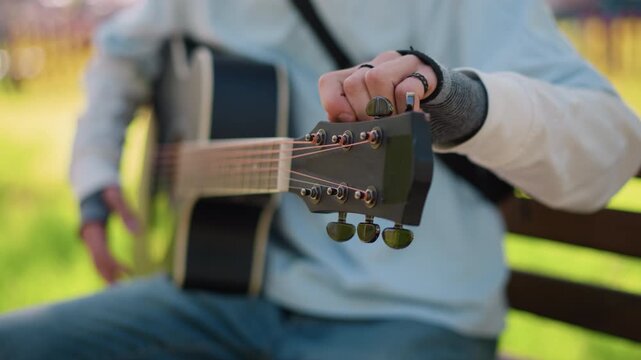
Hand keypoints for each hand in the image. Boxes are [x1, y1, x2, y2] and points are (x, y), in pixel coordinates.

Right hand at [80, 186, 138, 283]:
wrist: (93, 182)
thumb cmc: (106, 188)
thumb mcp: (117, 196)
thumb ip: (127, 212)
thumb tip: (139, 234)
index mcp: (92, 227)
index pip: (102, 253)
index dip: (114, 265)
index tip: (130, 273)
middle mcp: (89, 236)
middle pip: (98, 262)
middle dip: (110, 277)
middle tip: (124, 292)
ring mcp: (91, 239)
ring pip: (97, 263)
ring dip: (109, 276)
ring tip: (123, 291)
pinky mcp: (97, 239)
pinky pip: (101, 258)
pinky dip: (110, 269)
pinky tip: (123, 277)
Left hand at [318, 51, 437, 121]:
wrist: (430, 97)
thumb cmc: (391, 114)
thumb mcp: (365, 118)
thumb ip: (349, 123)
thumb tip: (343, 135)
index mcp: (352, 77)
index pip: (329, 83)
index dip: (335, 105)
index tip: (349, 121)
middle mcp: (373, 66)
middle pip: (354, 83)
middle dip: (363, 113)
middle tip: (377, 126)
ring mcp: (398, 64)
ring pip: (377, 78)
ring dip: (384, 109)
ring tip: (393, 120)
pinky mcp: (423, 72)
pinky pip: (407, 87)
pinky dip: (405, 106)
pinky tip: (411, 114)